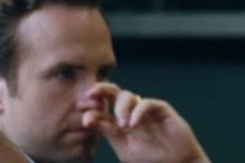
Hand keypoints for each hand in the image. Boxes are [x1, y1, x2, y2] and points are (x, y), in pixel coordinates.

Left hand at [82, 83, 209, 162]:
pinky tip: (133, 124)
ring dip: (121, 108)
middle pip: (112, 92)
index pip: (102, 106)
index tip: (83, 112)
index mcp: (118, 121)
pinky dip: (138, 111)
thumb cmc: (150, 160)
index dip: (92, 106)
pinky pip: (147, 103)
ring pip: (128, 96)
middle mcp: (130, 112)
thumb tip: (87, 119)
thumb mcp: (124, 148)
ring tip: (123, 126)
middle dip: (100, 89)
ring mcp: (145, 110)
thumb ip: (108, 132)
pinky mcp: (161, 110)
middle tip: (91, 94)